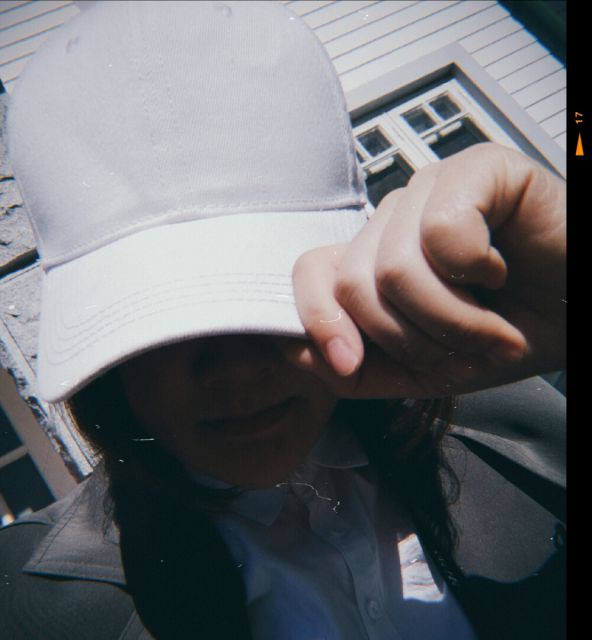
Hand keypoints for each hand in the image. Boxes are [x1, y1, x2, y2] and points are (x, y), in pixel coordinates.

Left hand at [286, 143, 565, 397]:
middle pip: (353, 284)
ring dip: (454, 322)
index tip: (349, 363)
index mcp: (375, 256)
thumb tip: (294, 351)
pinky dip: (480, 273)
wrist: (581, 315)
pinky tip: (503, 270)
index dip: (317, 321)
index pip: (310, 272)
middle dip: (411, 341)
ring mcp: (432, 189)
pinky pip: (444, 233)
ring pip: (396, 268)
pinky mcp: (477, 169)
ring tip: (492, 328)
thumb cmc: (508, 332)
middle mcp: (394, 218)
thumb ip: (357, 368)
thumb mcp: (420, 368)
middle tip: (462, 349)